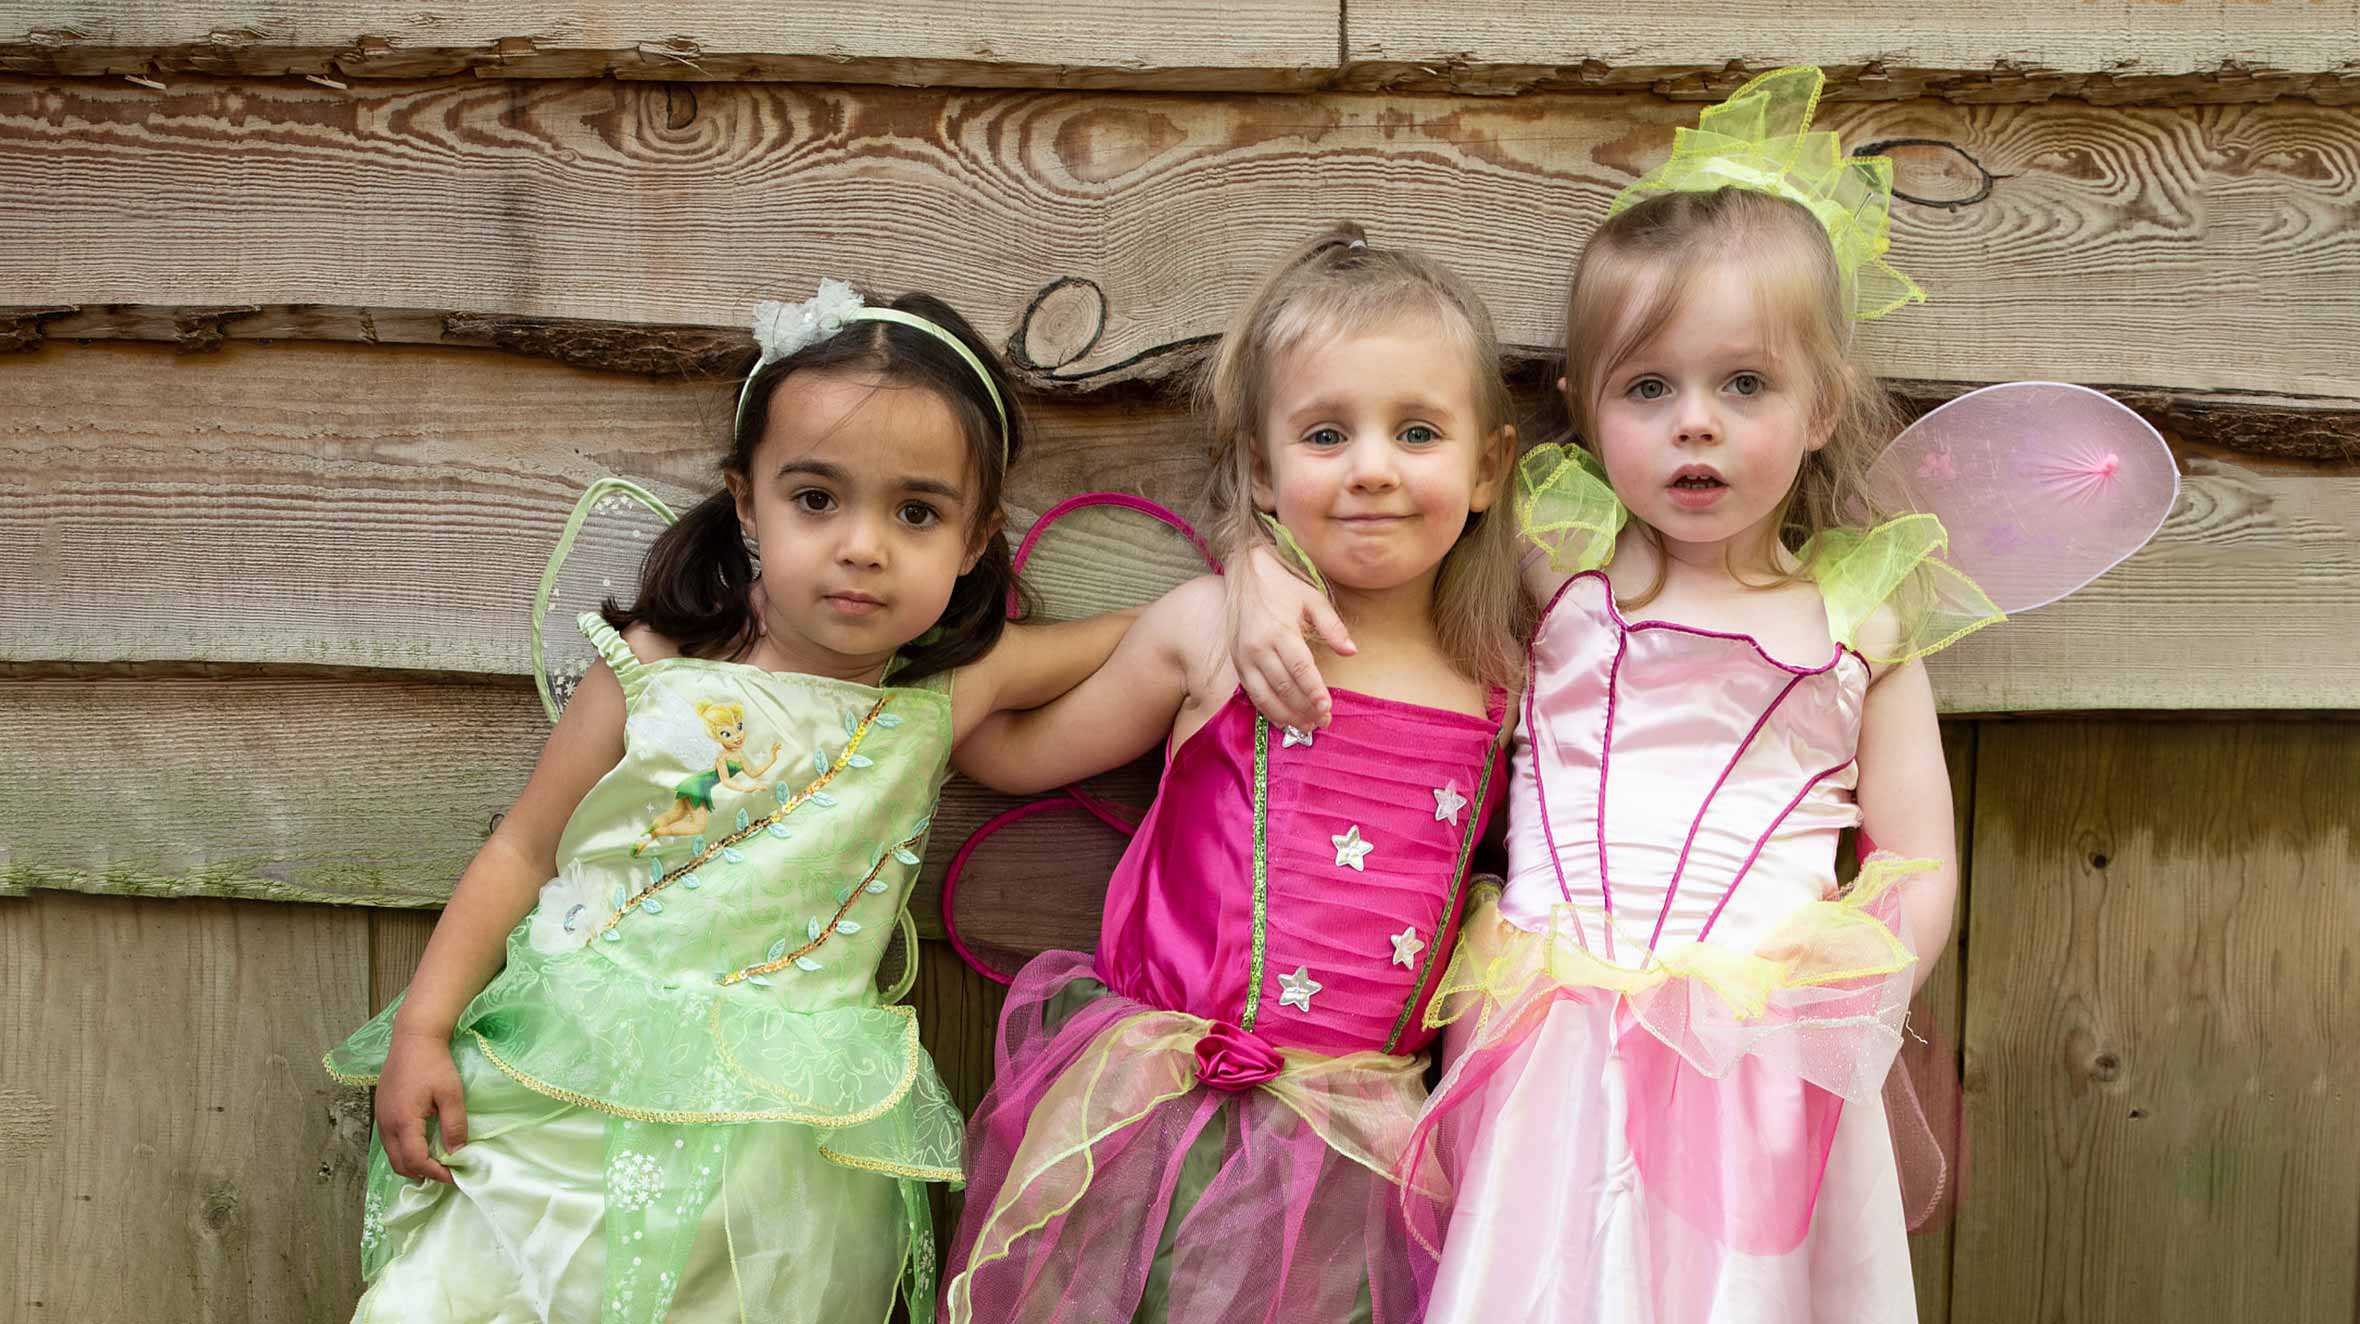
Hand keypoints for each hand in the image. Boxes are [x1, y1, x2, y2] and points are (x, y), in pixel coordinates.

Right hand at [376, 1028, 467, 1183]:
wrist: (413, 1038)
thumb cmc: (434, 1063)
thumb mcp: (451, 1094)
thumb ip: (454, 1125)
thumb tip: (458, 1153)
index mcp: (403, 1121)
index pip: (416, 1160)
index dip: (434, 1173)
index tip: (453, 1176)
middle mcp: (386, 1124)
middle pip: (399, 1163)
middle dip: (421, 1173)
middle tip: (444, 1174)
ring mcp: (381, 1117)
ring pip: (391, 1154)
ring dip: (411, 1164)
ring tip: (434, 1164)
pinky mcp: (381, 1110)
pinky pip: (389, 1141)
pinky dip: (403, 1151)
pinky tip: (420, 1145)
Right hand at [1229, 545, 1353, 730]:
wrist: (1244, 576)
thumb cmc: (1282, 587)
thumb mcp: (1312, 599)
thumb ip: (1333, 626)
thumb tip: (1351, 652)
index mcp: (1280, 630)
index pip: (1300, 668)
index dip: (1314, 691)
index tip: (1327, 708)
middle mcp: (1259, 647)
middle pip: (1284, 686)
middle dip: (1304, 708)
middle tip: (1323, 722)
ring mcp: (1244, 657)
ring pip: (1265, 695)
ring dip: (1286, 715)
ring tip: (1306, 727)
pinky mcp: (1237, 663)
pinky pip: (1252, 694)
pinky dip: (1267, 710)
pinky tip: (1283, 720)